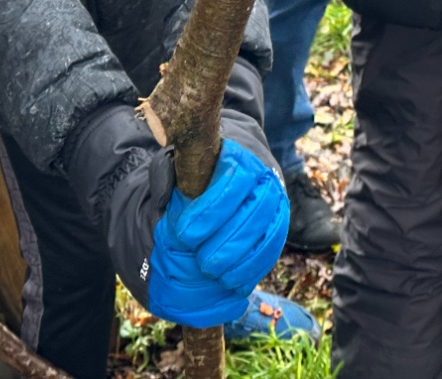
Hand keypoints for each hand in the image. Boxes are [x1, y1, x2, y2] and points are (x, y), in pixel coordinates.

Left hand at [147, 139, 288, 326]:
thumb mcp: (183, 173)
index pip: (233, 179)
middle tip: (201, 262)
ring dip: (238, 258)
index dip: (210, 209)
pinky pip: (271, 251)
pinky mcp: (278, 229)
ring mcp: (275, 205)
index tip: (184, 234)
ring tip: (213, 273)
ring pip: (266, 234)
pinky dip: (251, 270)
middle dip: (226, 241)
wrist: (230, 183)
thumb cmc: (200, 180)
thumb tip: (163, 195)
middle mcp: (263, 179)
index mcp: (239, 158)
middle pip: (253, 212)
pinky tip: (231, 282)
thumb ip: (170, 178)